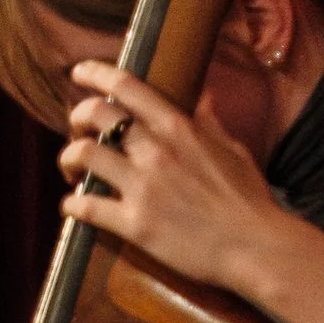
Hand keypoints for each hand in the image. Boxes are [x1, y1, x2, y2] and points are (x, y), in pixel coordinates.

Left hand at [60, 59, 291, 296]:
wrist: (255, 248)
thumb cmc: (249, 202)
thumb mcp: (233, 151)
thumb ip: (210, 123)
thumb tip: (205, 98)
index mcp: (177, 126)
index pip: (125, 86)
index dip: (95, 74)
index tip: (80, 74)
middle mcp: (155, 150)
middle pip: (95, 115)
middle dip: (77, 117)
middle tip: (77, 130)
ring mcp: (143, 187)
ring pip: (83, 155)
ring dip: (68, 158)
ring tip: (70, 168)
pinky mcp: (136, 225)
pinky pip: (87, 207)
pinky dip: (72, 206)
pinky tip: (71, 208)